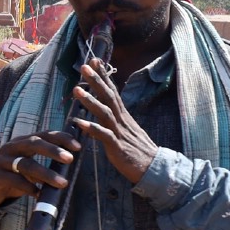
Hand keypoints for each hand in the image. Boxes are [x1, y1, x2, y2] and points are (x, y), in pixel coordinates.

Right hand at [0, 131, 81, 206]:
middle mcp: (12, 147)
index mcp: (23, 141)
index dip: (61, 138)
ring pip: (25, 164)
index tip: (77, 147)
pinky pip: (13, 180)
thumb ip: (46, 163)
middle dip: (53, 150)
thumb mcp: (31, 166)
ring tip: (62, 183)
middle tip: (69, 159)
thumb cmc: (14, 175)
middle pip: (33, 143)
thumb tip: (71, 163)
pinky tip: (39, 194)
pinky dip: (28, 187)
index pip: (44, 134)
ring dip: (45, 174)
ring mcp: (1, 160)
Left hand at [70, 61, 158, 183]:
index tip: (95, 60)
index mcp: (122, 115)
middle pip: (109, 96)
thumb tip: (105, 107)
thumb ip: (115, 118)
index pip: (112, 91)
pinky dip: (92, 128)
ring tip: (76, 89)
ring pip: (105, 112)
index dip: (104, 76)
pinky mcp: (118, 147)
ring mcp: (120, 132)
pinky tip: (79, 122)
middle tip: (84, 66)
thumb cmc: (137, 150)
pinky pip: (104, 135)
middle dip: (96, 80)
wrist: (154, 169)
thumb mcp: (125, 130)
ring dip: (90, 100)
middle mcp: (121, 120)